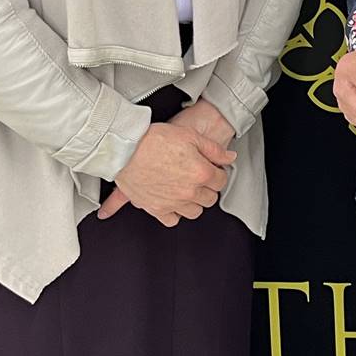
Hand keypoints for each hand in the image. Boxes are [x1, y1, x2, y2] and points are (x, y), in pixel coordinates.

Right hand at [104, 122, 234, 227]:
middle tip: (200, 178)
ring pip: (194, 211)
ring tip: (188, 190)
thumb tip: (229, 158)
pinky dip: (174, 213)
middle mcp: (189, 191)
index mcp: (201, 173)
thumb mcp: (190, 135)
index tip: (213, 169)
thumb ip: (214, 149)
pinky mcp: (156, 209)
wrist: (126, 148)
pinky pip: (172, 220)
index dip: (218, 173)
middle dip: (208, 188)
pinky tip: (173, 203)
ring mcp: (172, 202)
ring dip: (194, 202)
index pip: (221, 181)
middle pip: (210, 198)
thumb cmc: (154, 139)